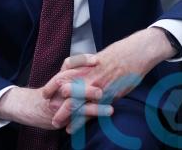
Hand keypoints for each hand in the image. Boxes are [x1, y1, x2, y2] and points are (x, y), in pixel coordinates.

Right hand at [0, 64, 111, 129]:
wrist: (30, 107)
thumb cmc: (51, 91)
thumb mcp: (60, 77)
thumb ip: (75, 69)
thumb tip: (97, 60)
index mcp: (60, 76)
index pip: (70, 64)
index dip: (82, 61)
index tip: (97, 60)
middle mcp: (58, 89)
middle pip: (72, 85)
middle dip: (87, 87)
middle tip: (102, 89)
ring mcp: (58, 104)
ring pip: (75, 105)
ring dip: (94, 108)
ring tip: (110, 109)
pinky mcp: (61, 118)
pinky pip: (75, 120)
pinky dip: (88, 122)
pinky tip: (100, 123)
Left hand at [44, 28, 174, 131]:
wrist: (136, 53)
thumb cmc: (118, 53)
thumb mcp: (98, 57)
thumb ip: (86, 67)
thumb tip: (78, 72)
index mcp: (84, 66)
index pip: (61, 77)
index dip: (52, 86)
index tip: (45, 94)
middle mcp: (88, 77)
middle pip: (65, 93)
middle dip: (55, 104)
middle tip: (48, 113)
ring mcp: (97, 87)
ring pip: (76, 104)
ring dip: (65, 116)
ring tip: (57, 124)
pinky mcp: (108, 96)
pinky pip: (91, 112)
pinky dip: (81, 121)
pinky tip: (73, 128)